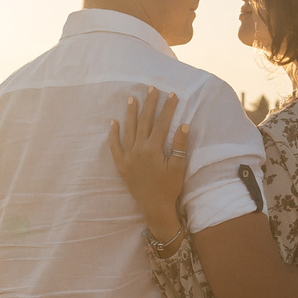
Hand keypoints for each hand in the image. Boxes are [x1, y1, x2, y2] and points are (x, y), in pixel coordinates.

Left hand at [105, 87, 188, 236]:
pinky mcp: (121, 165)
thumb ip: (179, 146)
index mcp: (153, 149)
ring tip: (132, 98)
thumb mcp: (178, 167)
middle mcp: (138, 150)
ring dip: (131, 113)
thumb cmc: (169, 189)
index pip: (161, 123)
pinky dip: (113, 134)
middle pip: (144, 121)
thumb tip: (184, 125)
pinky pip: (115, 146)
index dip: (168, 108)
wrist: (155, 208)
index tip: (172, 95)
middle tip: (152, 89)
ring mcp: (127, 157)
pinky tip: (114, 122)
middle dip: (149, 104)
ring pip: (128, 130)